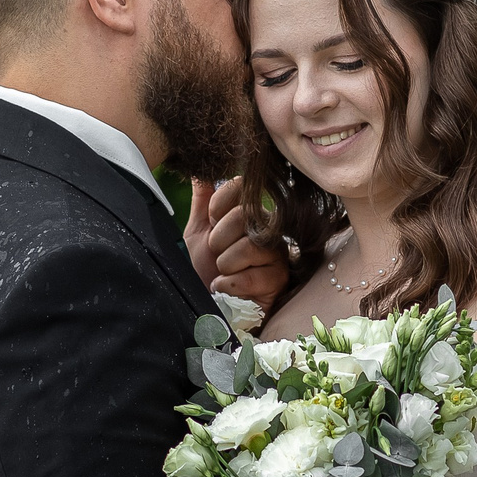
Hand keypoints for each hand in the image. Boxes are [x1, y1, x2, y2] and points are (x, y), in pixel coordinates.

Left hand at [184, 177, 289, 302]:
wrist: (207, 307)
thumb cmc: (203, 270)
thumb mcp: (196, 233)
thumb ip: (201, 201)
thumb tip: (199, 169)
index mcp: (248, 213)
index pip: (240, 187)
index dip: (217, 207)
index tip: (210, 225)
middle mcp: (268, 228)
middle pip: (244, 214)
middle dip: (219, 240)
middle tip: (216, 256)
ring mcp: (277, 253)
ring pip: (250, 246)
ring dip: (225, 265)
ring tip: (223, 273)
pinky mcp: (279, 279)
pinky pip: (253, 276)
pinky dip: (230, 285)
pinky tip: (227, 289)